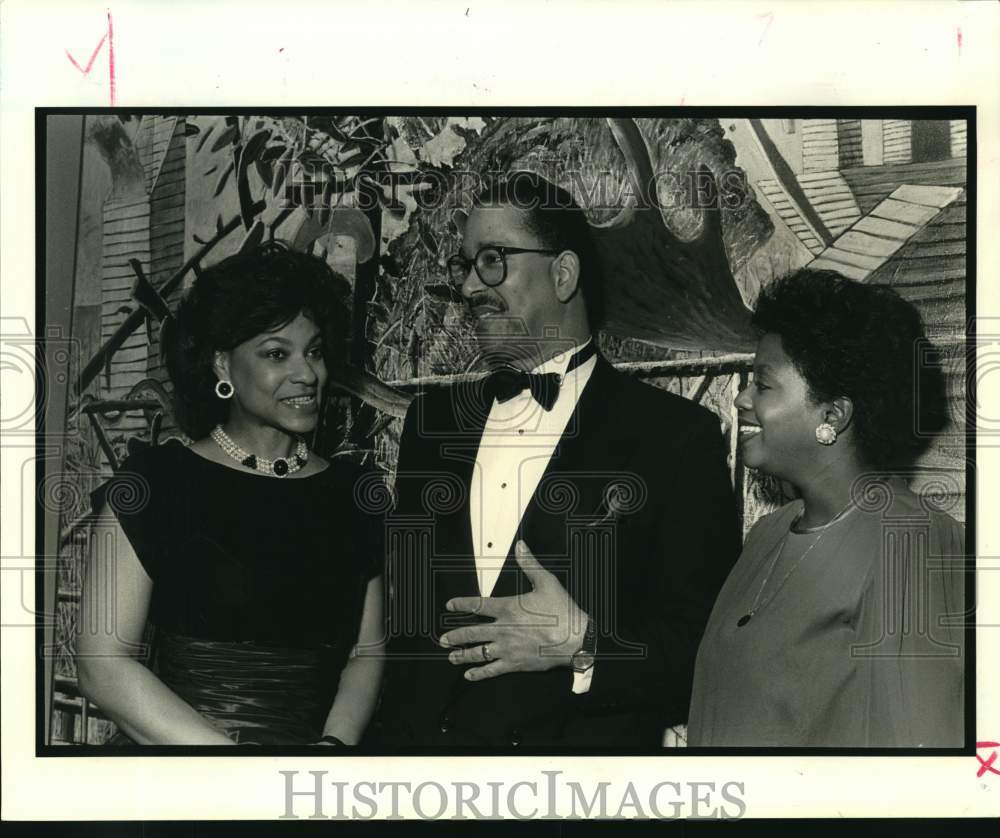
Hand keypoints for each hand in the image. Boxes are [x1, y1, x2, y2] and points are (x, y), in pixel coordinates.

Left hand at [440, 540, 587, 681]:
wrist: (575, 639)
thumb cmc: (562, 610)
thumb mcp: (546, 582)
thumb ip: (529, 564)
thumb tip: (520, 545)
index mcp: (508, 608)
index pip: (478, 605)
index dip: (462, 604)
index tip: (449, 605)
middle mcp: (503, 629)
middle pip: (472, 633)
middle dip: (455, 636)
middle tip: (443, 639)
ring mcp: (507, 648)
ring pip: (478, 653)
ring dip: (462, 655)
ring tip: (451, 657)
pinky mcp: (515, 663)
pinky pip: (492, 669)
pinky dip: (480, 673)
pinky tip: (470, 675)